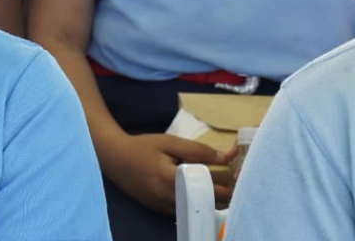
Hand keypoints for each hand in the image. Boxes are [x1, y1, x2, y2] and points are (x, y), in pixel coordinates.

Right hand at [103, 133, 233, 215]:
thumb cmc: (142, 147)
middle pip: (209, 204)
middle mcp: (170, 199)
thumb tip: (225, 157)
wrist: (114, 159)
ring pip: (199, 209)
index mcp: (172, 181)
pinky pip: (188, 210)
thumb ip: (198, 150)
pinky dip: (199, 202)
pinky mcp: (162, 211)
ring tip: (223, 185)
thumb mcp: (170, 142)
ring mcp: (165, 208)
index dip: (230, 185)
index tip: (241, 176)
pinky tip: (203, 191)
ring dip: (213, 200)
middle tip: (236, 181)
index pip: (210, 190)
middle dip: (226, 194)